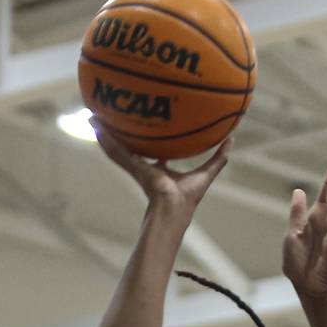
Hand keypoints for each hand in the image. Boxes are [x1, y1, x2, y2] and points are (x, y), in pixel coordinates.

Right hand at [93, 123, 230, 211]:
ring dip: (108, 136)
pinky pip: (116, 152)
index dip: (155, 144)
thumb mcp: (205, 173)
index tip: (154, 131)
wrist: (172, 208)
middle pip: (133, 149)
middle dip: (125, 136)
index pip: (156, 155)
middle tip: (119, 119)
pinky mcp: (130, 168)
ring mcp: (137, 170)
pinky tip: (95, 126)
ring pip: (119, 149)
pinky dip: (106, 140)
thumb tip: (231, 140)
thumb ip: (218, 158)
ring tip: (95, 119)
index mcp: (162, 173)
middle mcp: (147, 171)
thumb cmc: (187, 198)